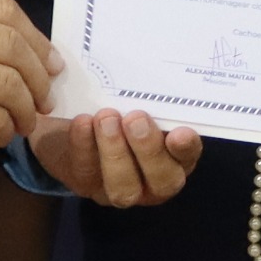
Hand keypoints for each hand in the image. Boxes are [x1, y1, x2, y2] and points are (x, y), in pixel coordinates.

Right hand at [0, 0, 56, 172]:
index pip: (4, 10)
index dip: (37, 39)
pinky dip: (4, 129)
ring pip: (8, 83)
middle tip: (44, 98)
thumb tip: (30, 52)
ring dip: (25, 108)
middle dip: (39, 77)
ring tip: (23, 121)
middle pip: (12, 45)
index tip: (50, 63)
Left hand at [30, 107, 201, 206]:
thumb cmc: (117, 104)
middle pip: (162, 181)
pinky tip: (83, 121)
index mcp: (174, 156)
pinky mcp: (85, 184)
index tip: (180, 133)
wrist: (72, 117)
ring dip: (115, 152)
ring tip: (106, 118)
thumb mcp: (133, 96)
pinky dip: (84, 145)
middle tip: (135, 119)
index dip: (186, 149)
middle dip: (149, 151)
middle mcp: (153, 180)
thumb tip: (141, 72)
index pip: (188, 157)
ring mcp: (119, 188)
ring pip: (124, 188)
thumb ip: (149, 91)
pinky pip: (86, 172)